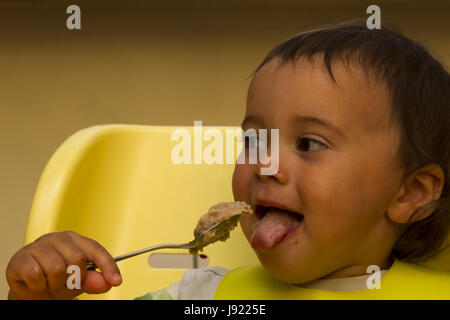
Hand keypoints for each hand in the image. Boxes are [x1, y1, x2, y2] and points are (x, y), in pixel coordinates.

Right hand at [6, 231, 121, 298]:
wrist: (29, 287)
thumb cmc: (56, 279)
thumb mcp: (79, 281)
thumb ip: (94, 280)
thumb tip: (108, 282)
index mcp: (75, 240)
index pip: (96, 250)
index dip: (108, 266)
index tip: (116, 281)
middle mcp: (58, 239)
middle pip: (77, 259)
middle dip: (73, 280)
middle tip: (65, 286)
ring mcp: (39, 246)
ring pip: (57, 268)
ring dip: (55, 284)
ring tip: (50, 284)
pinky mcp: (22, 258)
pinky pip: (36, 275)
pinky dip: (38, 285)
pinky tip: (37, 282)